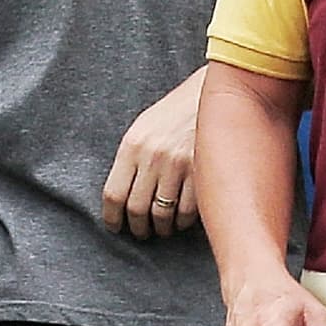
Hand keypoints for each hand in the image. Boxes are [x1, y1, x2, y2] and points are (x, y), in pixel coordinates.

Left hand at [99, 74, 205, 237]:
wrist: (214, 93)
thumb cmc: (176, 113)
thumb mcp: (145, 127)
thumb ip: (133, 158)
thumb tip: (124, 197)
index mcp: (133, 144)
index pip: (113, 194)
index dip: (112, 218)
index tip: (116, 226)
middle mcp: (153, 157)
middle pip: (137, 210)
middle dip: (138, 228)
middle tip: (142, 233)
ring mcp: (179, 166)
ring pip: (163, 215)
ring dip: (162, 228)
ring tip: (163, 228)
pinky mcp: (203, 172)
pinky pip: (187, 211)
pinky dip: (183, 222)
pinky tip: (182, 219)